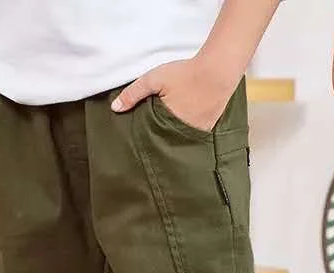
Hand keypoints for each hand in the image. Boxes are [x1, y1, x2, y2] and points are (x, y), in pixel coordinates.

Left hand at [111, 56, 237, 131]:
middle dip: (160, 136)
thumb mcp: (154, 79)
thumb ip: (133, 93)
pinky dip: (188, 130)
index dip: (146, 135)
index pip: (152, 136)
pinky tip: (185, 122)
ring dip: (175, 134)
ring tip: (169, 128)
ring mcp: (198, 132)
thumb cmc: (185, 74)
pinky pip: (194, 134)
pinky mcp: (208, 128)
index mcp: (169, 124)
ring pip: (181, 138)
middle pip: (167, 139)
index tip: (140, 135)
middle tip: (154, 132)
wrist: (217, 72)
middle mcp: (184, 133)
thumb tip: (115, 108)